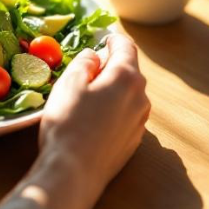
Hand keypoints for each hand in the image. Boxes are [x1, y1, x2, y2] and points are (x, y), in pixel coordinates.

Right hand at [0, 35, 149, 208]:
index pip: (126, 47)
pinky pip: (125, 114)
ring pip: (127, 94)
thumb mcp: (70, 82)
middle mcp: (140, 97)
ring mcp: (139, 121)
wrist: (74, 171)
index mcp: (126, 77)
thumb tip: (95, 56)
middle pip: (129, 70)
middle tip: (88, 65)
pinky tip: (92, 117)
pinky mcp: (132, 140)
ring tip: (87, 93)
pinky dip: (112, 108)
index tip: (105, 36)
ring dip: (111, 87)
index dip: (114, 39)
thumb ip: (85, 62)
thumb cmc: (67, 123)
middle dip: (111, 64)